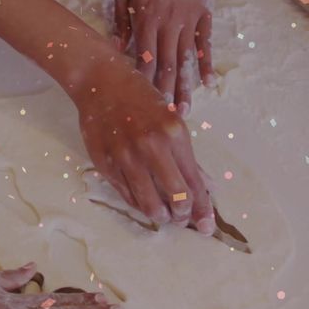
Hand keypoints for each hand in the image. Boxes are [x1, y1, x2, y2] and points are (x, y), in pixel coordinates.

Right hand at [72, 56, 215, 232]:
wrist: (100, 82)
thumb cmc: (140, 98)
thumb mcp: (171, 120)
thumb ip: (188, 157)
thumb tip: (208, 187)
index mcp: (173, 133)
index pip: (194, 182)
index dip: (202, 209)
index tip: (206, 226)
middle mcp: (150, 146)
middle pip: (175, 197)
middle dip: (182, 215)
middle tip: (182, 219)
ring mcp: (124, 156)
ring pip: (148, 202)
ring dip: (159, 215)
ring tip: (163, 215)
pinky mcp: (104, 162)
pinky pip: (125, 194)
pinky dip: (137, 202)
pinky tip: (144, 202)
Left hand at [111, 0, 213, 115]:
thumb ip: (121, 16)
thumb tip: (119, 46)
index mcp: (146, 13)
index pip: (144, 56)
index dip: (143, 81)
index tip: (140, 104)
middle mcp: (170, 20)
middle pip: (167, 64)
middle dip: (165, 94)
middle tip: (165, 120)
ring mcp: (190, 16)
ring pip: (187, 58)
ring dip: (185, 86)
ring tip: (184, 110)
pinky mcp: (204, 10)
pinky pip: (205, 41)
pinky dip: (206, 62)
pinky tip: (207, 81)